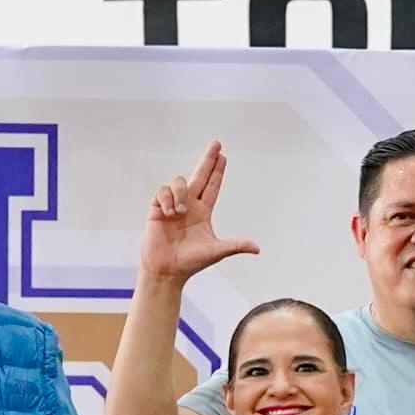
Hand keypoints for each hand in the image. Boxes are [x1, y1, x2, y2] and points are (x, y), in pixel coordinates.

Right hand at [133, 142, 260, 286]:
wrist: (166, 270)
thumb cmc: (190, 262)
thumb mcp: (216, 251)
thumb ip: (235, 245)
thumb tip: (257, 248)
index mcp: (203, 212)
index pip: (212, 187)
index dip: (217, 172)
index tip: (223, 156)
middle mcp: (189, 205)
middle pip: (199, 176)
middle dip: (208, 160)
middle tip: (216, 143)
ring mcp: (172, 205)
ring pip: (180, 182)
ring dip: (181, 192)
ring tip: (179, 212)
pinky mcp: (157, 208)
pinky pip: (162, 190)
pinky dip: (167, 199)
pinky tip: (168, 213)